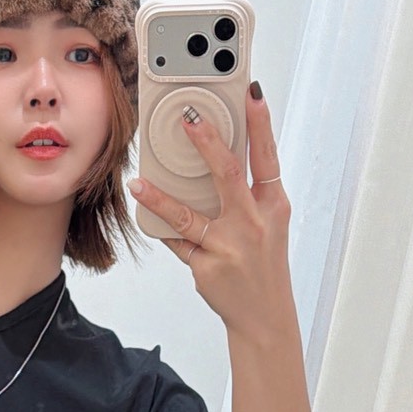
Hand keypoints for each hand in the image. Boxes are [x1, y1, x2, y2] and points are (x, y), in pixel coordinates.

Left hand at [127, 83, 293, 340]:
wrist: (264, 316)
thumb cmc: (263, 263)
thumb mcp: (268, 224)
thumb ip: (246, 193)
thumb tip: (214, 156)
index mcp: (272, 206)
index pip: (267, 157)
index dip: (260, 125)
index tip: (251, 94)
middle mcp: (253, 223)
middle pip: (229, 176)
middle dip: (209, 144)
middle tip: (188, 118)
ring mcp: (228, 247)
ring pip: (189, 215)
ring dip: (161, 196)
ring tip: (140, 181)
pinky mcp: (207, 267)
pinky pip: (178, 241)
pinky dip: (161, 225)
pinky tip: (145, 208)